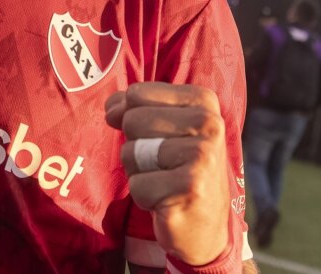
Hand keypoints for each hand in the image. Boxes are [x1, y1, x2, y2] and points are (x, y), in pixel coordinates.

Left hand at [106, 82, 230, 266]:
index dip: (129, 116)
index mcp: (203, 101)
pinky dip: (144, 197)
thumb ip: (134, 107)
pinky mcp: (190, 187)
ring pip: (131, 152)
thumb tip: (111, 107)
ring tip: (165, 181)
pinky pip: (137, 185)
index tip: (152, 136)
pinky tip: (167, 201)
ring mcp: (202, 155)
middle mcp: (209, 123)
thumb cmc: (177, 170)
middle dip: (136, 148)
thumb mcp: (163, 128)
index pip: (136, 94)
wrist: (205, 227)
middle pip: (132, 120)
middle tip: (162, 165)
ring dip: (139, 172)